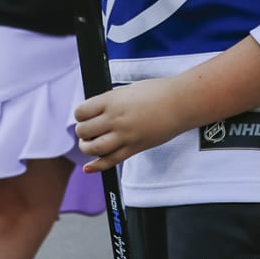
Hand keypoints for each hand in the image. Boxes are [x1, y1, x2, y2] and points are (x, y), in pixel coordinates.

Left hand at [74, 79, 192, 172]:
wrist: (180, 103)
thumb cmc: (157, 92)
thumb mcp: (127, 90)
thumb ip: (110, 102)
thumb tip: (96, 112)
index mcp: (111, 100)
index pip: (81, 112)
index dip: (80, 115)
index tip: (84, 116)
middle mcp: (115, 118)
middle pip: (83, 131)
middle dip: (82, 131)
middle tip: (88, 130)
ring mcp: (124, 135)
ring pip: (93, 148)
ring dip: (86, 147)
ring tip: (88, 143)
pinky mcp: (134, 148)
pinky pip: (110, 160)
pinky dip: (96, 166)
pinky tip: (89, 168)